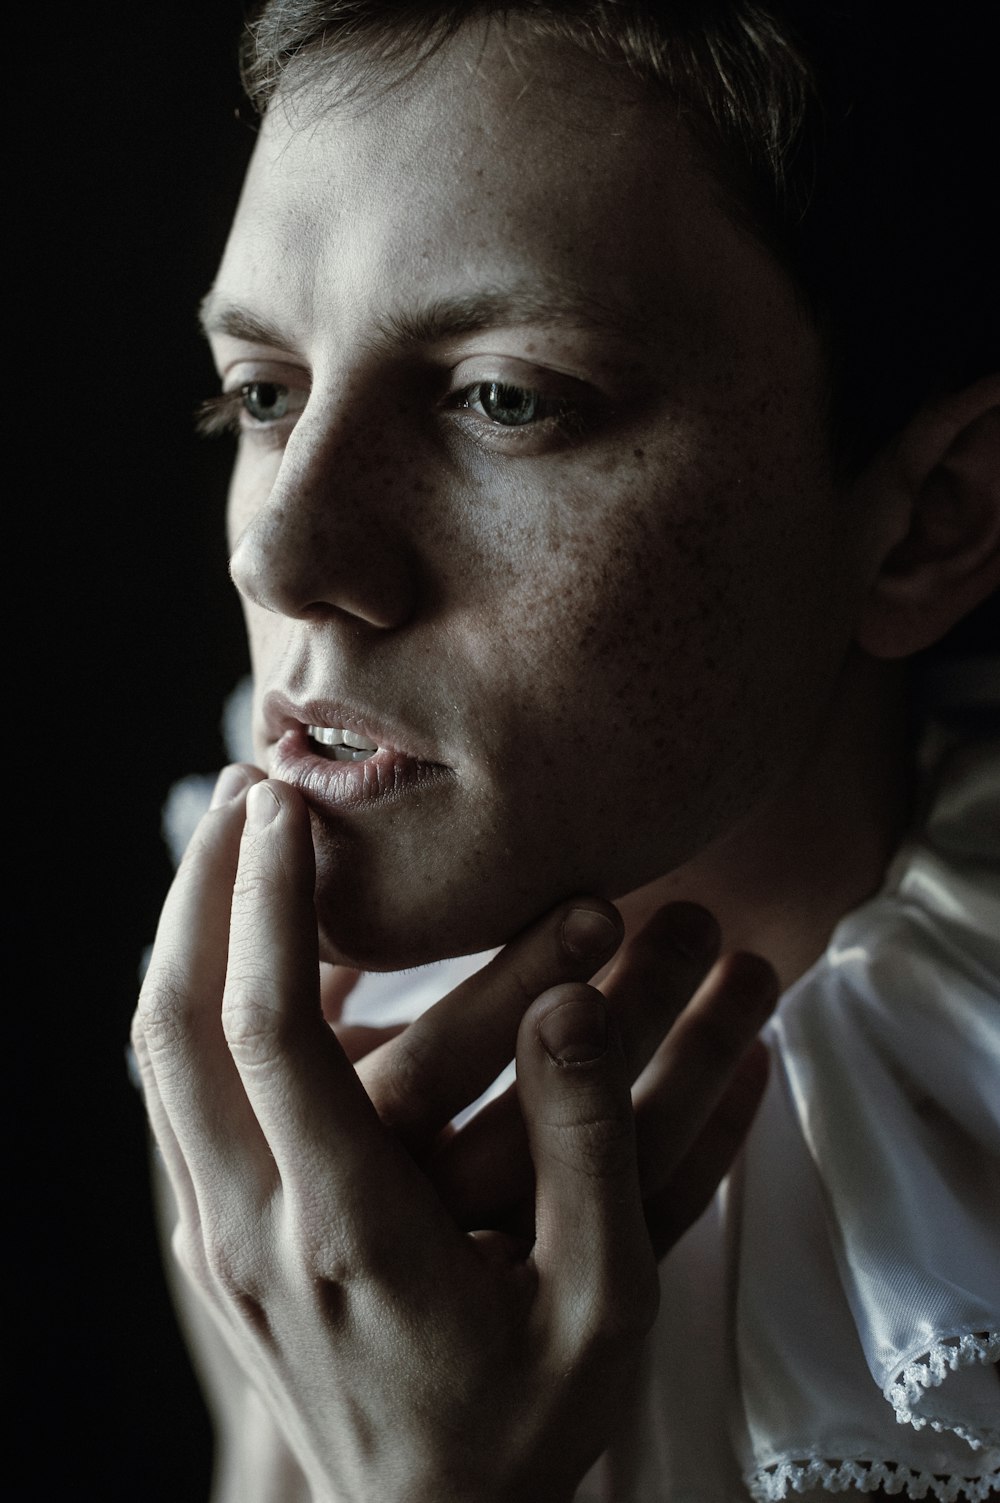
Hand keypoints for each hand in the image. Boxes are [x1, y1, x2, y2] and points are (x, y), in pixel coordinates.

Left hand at [132, 764, 775, 1502]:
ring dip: (185, 937)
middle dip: (202, 891)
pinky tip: (236, 948)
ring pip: (156, 1059)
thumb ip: (590, 1148)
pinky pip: (175, 1099)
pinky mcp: (215, 1246)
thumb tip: (568, 1003)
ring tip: (229, 843)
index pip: (269, 1033)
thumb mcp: (604, 1305)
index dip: (270, 904)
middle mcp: (254, 1232)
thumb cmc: (526, 1424)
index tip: (291, 803)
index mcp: (349, 1236)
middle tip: (247, 789)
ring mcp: (217, 1243)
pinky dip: (192, 1003)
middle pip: (174, 1027)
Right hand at [329, 906, 775, 1259]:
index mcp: (347, 1173)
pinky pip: (666, 1220)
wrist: (383, 1423)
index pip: (436, 1069)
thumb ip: (316, 1027)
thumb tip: (324, 900)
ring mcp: (513, 1269)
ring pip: (621, 1167)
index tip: (594, 899)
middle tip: (695, 917)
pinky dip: (719, 1136)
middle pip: (540, 1120)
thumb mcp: (300, 1127)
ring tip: (751, 962)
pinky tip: (759, 1063)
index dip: (515, 975)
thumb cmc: (328, 1240)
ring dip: (695, 1053)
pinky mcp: (576, 1298)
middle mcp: (433, 1230)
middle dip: (627, 1008)